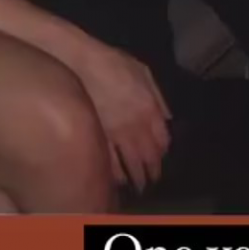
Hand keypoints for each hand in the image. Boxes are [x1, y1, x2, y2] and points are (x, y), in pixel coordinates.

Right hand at [74, 39, 171, 192]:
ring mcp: (117, 135)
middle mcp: (137, 126)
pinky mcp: (98, 139)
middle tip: (151, 180)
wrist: (80, 64)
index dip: (162, 152)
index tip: (160, 158)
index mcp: (150, 109)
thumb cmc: (112, 63)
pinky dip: (115, 175)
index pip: (162, 140)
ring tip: (136, 185)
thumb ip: (157, 95)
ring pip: (132, 165)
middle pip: (149, 158)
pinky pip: (110, 164)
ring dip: (136, 178)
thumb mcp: (142, 71)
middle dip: (152, 171)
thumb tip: (167, 117)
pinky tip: (116, 179)